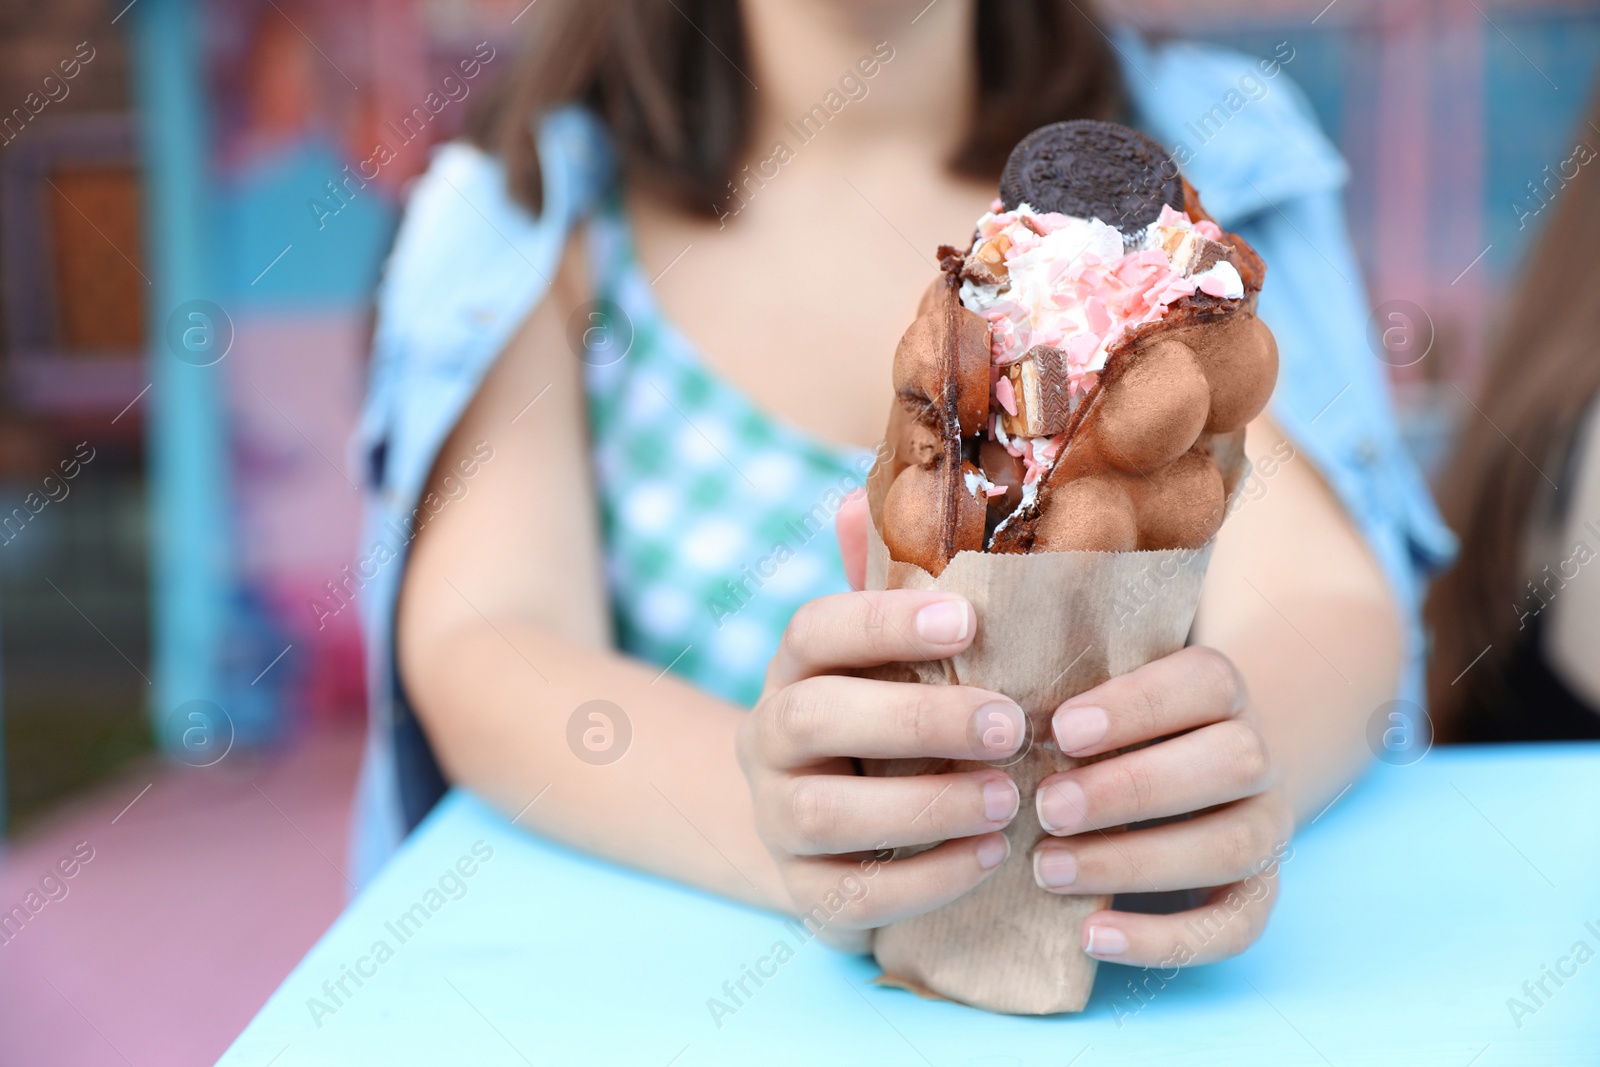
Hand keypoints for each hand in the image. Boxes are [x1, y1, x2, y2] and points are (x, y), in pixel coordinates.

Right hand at [736, 586, 1027, 951]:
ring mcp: (776, 821)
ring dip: (924, 806)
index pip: (814, 630)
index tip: (970, 619)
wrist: (820, 829)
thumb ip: (882, 583)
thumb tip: (860, 494)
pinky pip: (854, 896)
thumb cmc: (876, 716)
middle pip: (814, 719)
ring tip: (1009, 799)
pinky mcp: (805, 896)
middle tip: (1010, 725)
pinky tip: (992, 857)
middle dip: (914, 719)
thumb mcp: (879, 655)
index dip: (884, 621)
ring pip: (824, 815)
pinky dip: (928, 879)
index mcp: (792, 669)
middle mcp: (767, 739)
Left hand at [1031, 645, 1293, 966]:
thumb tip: (994, 714)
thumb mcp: (1108, 700)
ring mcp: (1266, 828)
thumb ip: (1072, 697)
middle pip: (1232, 762)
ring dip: (1135, 863)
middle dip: (1133, 788)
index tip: (1062, 730)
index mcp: (1223, 694)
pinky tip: (1090, 935)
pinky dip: (1161, 938)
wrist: (1200, 776)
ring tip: (1048, 870)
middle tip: (1047, 807)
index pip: (1206, 682)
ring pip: (1232, 846)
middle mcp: (1259, 757)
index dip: (1137, 705)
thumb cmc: (1124, 731)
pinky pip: (1232, 927)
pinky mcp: (1257, 895)